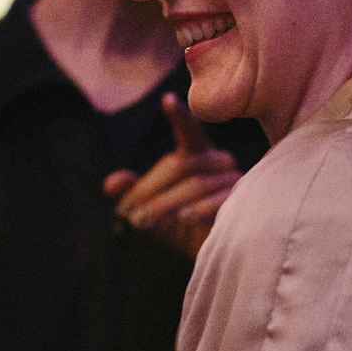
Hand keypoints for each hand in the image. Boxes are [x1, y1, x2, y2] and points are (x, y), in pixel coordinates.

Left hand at [103, 93, 241, 258]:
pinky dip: (199, 208)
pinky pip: (220, 201)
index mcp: (197, 154)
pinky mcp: (240, 203)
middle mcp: (217, 162)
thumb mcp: (153, 205)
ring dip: (165, 204)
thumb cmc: (181, 221)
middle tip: (126, 213)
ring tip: (140, 221)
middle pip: (182, 166)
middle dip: (150, 190)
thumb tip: (110, 184)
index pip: (189, 131)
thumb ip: (133, 191)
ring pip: (196, 185)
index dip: (180, 116)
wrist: (211, 251)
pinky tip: (182, 218)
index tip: (167, 99)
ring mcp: (231, 181)